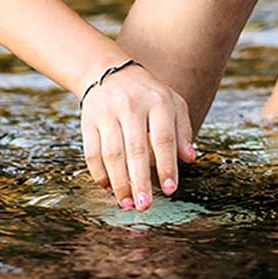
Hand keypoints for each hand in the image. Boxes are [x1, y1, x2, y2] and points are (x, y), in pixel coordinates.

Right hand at [77, 69, 192, 210]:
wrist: (108, 72)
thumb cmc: (148, 95)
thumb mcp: (172, 104)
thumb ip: (183, 131)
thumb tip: (189, 159)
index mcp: (157, 102)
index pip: (163, 138)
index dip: (167, 165)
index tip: (170, 189)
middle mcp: (131, 107)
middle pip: (135, 149)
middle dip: (140, 181)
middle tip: (145, 206)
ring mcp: (107, 114)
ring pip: (111, 154)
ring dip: (119, 183)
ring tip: (128, 204)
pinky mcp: (88, 122)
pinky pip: (92, 153)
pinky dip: (100, 174)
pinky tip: (109, 188)